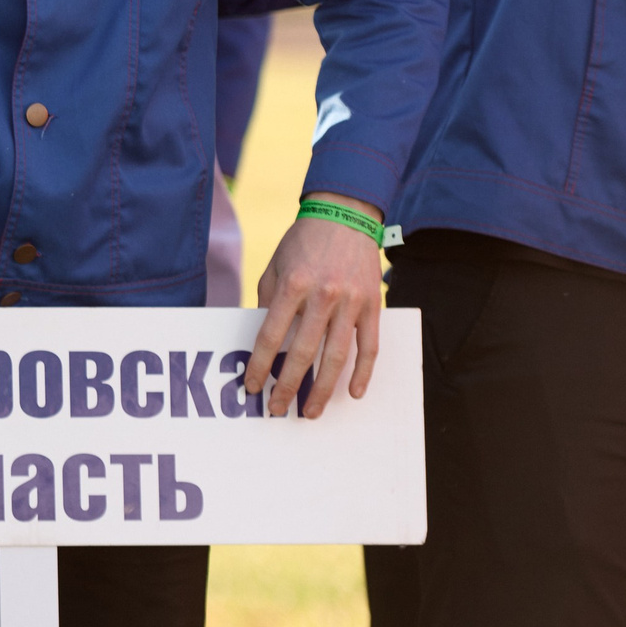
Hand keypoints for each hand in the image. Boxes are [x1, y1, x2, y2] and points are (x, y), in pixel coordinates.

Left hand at [244, 192, 383, 417]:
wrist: (345, 215)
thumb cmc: (303, 242)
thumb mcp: (276, 266)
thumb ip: (269, 301)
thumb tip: (264, 339)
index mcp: (293, 286)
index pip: (270, 336)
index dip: (260, 365)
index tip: (252, 386)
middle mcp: (323, 296)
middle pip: (302, 353)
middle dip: (288, 386)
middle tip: (277, 408)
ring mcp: (351, 303)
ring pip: (337, 357)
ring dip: (323, 389)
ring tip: (311, 411)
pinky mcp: (373, 306)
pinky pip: (370, 347)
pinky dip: (363, 373)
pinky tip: (354, 393)